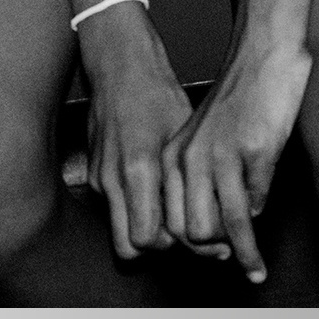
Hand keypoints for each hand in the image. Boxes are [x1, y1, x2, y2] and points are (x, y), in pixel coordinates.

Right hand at [80, 11, 193, 264]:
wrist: (120, 68)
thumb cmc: (158, 96)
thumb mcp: (185, 136)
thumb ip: (195, 179)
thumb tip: (222, 213)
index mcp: (140, 169)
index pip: (151, 238)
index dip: (178, 245)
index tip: (205, 239)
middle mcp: (114, 180)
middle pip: (130, 248)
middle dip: (161, 249)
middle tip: (193, 238)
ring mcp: (101, 179)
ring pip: (121, 233)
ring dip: (148, 233)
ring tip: (180, 219)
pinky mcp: (95, 175)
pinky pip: (116, 211)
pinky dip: (137, 213)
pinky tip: (160, 199)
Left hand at [162, 38, 310, 282]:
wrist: (263, 55)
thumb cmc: (240, 99)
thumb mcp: (206, 138)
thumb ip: (204, 177)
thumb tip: (222, 225)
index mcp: (174, 157)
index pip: (172, 220)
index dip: (192, 246)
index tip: (214, 255)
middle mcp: (190, 158)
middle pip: (194, 230)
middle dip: (216, 252)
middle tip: (234, 259)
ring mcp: (221, 155)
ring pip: (225, 224)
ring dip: (244, 252)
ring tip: (255, 270)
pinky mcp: (253, 150)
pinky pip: (257, 199)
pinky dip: (263, 211)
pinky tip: (267, 215)